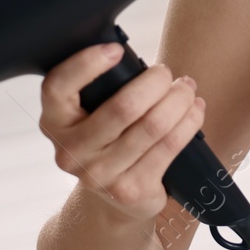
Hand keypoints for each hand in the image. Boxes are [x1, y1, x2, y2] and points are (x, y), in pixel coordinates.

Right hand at [38, 44, 205, 222]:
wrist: (113, 199)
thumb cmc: (109, 138)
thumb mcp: (91, 113)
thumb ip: (102, 88)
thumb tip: (137, 58)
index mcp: (55, 122)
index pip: (58, 88)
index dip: (86, 64)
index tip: (116, 50)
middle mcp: (71, 151)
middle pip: (123, 107)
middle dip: (156, 82)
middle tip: (167, 73)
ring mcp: (99, 174)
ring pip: (152, 126)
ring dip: (178, 100)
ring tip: (187, 89)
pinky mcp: (129, 190)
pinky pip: (169, 146)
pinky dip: (189, 122)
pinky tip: (195, 110)